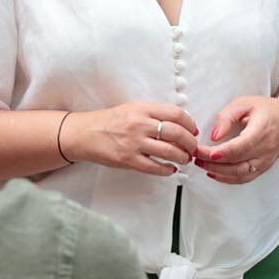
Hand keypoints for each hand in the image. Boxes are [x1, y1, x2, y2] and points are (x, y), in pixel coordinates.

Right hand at [67, 102, 196, 175]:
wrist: (84, 134)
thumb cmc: (109, 122)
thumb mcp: (132, 109)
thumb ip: (153, 114)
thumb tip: (178, 123)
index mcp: (142, 109)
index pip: (176, 114)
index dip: (190, 124)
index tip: (193, 130)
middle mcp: (140, 124)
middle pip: (177, 133)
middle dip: (190, 143)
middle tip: (193, 148)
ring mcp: (134, 143)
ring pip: (169, 151)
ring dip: (182, 157)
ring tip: (184, 159)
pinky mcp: (128, 160)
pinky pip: (155, 167)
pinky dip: (167, 169)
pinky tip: (170, 169)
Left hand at [196, 95, 278, 182]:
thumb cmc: (267, 110)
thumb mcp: (245, 103)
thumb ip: (227, 116)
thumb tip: (214, 135)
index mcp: (262, 129)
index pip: (242, 146)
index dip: (222, 152)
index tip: (204, 152)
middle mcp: (266, 148)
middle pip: (237, 162)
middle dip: (212, 162)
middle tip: (196, 155)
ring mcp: (265, 161)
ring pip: (240, 174)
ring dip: (218, 172)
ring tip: (201, 163)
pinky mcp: (262, 168)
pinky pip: (244, 178)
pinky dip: (227, 178)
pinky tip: (214, 173)